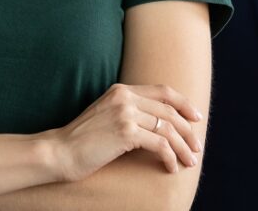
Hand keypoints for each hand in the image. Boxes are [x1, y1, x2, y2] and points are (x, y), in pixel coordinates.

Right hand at [43, 83, 203, 180]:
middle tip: (196, 148)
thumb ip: (127, 111)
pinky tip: (171, 167)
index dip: (184, 103)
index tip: (196, 118)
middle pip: (170, 111)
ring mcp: (125, 113)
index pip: (163, 91)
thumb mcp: (105, 116)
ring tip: (189, 161)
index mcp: (120, 90)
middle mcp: (124, 97)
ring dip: (183, 147)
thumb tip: (158, 124)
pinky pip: (160, 145)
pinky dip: (170, 157)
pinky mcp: (126, 132)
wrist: (60, 151)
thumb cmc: (82, 140)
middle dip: (188, 131)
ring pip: (168, 129)